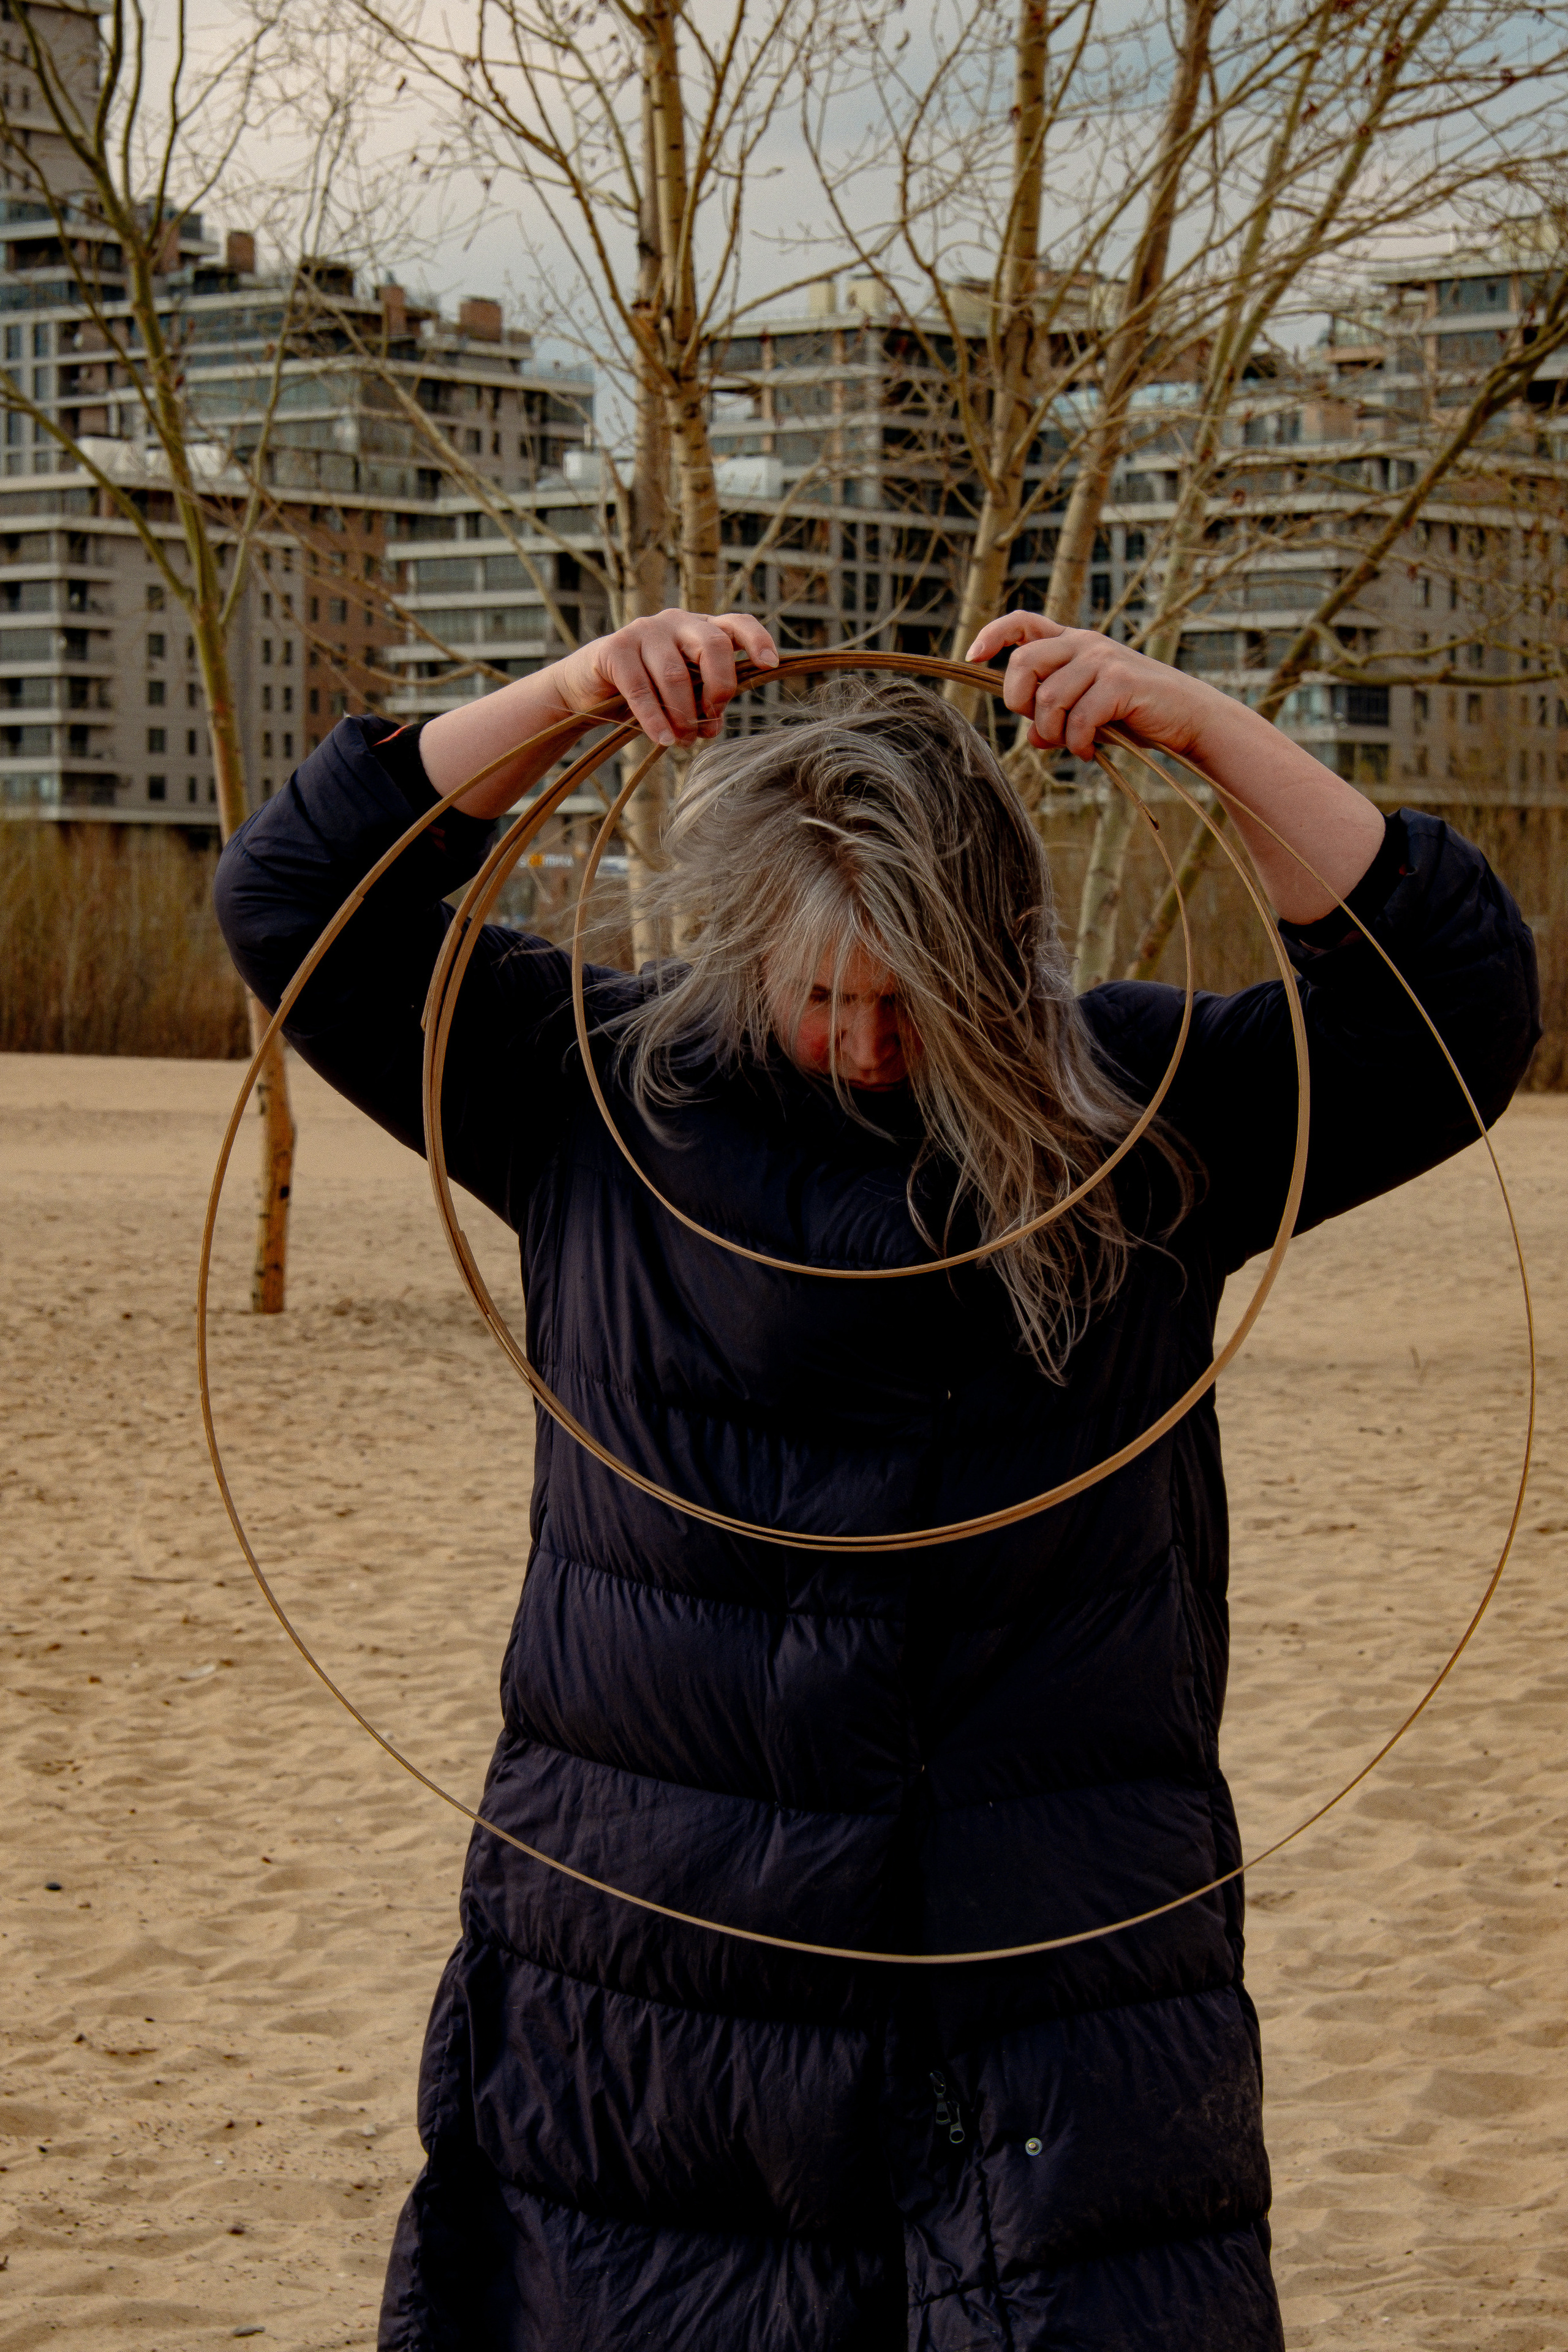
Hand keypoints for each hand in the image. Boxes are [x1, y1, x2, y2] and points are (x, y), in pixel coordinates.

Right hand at [554, 609, 778, 747]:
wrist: (589, 689)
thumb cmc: (646, 692)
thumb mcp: (683, 694)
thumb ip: (703, 701)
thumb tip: (714, 725)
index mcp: (699, 628)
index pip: (736, 624)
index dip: (757, 640)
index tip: (770, 665)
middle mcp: (676, 621)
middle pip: (712, 645)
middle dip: (719, 687)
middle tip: (712, 720)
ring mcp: (644, 630)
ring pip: (675, 673)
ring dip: (683, 714)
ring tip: (684, 741)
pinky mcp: (615, 649)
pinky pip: (641, 688)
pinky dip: (655, 719)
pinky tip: (663, 740)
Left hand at [966, 613, 1221, 761]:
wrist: (1185, 715)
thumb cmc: (1133, 713)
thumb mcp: (1088, 712)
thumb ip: (1057, 717)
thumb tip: (1033, 738)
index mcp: (1071, 643)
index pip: (1023, 623)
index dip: (993, 634)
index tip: (972, 656)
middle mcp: (1084, 643)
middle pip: (1023, 662)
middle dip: (1021, 702)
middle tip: (1044, 727)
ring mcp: (1103, 659)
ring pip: (1049, 698)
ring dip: (1054, 733)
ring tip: (1074, 745)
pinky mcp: (1120, 681)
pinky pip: (1079, 718)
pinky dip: (1078, 743)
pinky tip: (1090, 751)